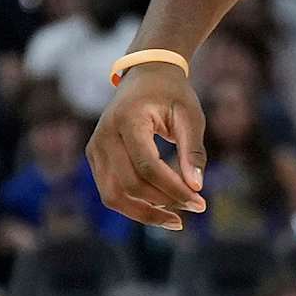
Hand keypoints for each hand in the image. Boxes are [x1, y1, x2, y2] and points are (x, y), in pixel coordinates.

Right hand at [88, 63, 207, 229]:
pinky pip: (111, 191)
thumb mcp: (190, 116)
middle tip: (196, 207)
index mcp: (128, 119)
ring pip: (113, 195)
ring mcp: (95, 148)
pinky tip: (161, 209)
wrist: (146, 75)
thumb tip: (196, 187)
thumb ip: (193, 151)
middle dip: (163, 202)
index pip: (147, 165)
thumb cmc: (172, 94)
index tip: (200, 201)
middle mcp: (104, 135)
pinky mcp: (95, 158)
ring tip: (176, 220)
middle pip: (129, 184)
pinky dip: (134, 205)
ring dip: (145, 213)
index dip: (173, 188)